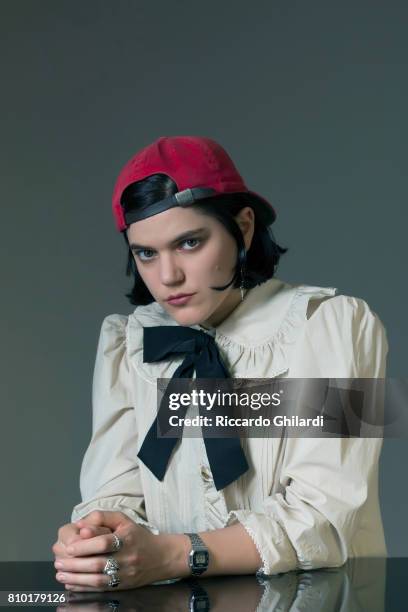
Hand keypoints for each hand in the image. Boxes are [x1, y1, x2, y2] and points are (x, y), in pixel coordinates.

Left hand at [53, 510, 185, 590]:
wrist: (161, 557)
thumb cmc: (138, 536)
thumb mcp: (124, 520)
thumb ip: (102, 518)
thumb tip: (80, 525)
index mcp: (127, 539)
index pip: (104, 543)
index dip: (85, 545)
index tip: (69, 547)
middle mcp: (127, 558)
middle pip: (98, 563)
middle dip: (75, 564)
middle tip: (59, 562)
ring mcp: (125, 575)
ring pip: (98, 579)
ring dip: (76, 578)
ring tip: (61, 574)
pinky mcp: (123, 587)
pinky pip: (101, 588)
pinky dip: (84, 587)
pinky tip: (72, 584)